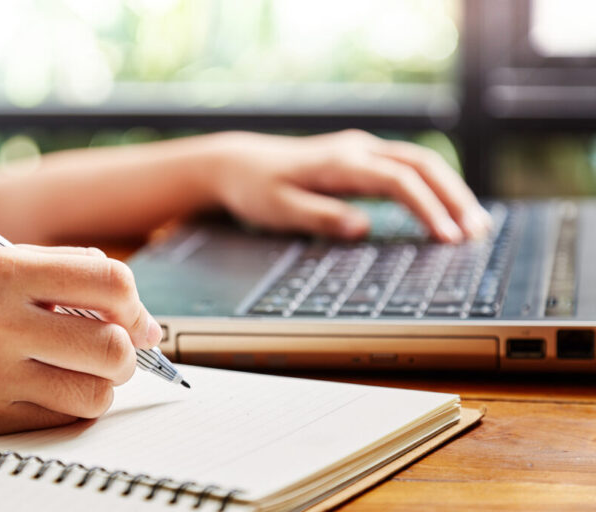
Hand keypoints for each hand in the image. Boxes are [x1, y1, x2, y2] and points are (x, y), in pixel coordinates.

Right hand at [0, 245, 161, 434]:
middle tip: (116, 345)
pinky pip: (66, 419)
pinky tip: (54, 384)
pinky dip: (75, 403)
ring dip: (104, 381)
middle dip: (128, 348)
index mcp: (4, 272)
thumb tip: (140, 316)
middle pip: (112, 346)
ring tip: (82, 367)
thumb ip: (70, 270)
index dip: (134, 301)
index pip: (110, 283)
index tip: (132, 313)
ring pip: (97, 393)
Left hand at [208, 130, 492, 242]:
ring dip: (450, 191)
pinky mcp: (360, 160)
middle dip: (454, 197)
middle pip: (422, 165)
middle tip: (478, 232)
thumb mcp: (279, 209)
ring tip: (475, 224)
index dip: (428, 208)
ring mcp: (361, 151)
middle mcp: (357, 150)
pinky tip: (446, 209)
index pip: (398, 180)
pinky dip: (433, 187)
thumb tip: (363, 227)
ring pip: (420, 163)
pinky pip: (407, 169)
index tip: (448, 237)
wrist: (236, 165)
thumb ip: (320, 217)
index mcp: (340, 162)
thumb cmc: (255, 188)